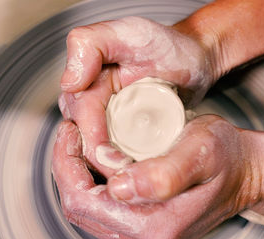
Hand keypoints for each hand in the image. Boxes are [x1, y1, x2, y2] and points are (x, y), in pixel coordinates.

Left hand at [52, 116, 263, 238]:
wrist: (248, 173)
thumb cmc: (227, 155)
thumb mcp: (200, 152)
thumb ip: (163, 174)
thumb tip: (119, 187)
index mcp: (157, 228)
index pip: (83, 202)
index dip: (65, 164)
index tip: (70, 131)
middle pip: (80, 211)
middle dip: (68, 169)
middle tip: (73, 133)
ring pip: (89, 213)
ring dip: (80, 177)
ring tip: (85, 144)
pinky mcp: (147, 237)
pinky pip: (104, 214)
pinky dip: (95, 187)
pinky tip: (102, 162)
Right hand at [59, 16, 215, 175]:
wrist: (194, 60)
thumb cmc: (166, 45)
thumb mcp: (130, 34)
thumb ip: (90, 44)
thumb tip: (69, 82)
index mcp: (86, 83)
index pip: (82, 120)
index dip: (94, 144)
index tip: (116, 161)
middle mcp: (90, 103)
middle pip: (86, 142)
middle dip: (104, 162)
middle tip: (131, 176)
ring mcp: (107, 120)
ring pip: (99, 153)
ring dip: (114, 170)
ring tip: (138, 181)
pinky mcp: (124, 133)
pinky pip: (119, 156)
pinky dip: (128, 168)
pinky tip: (143, 177)